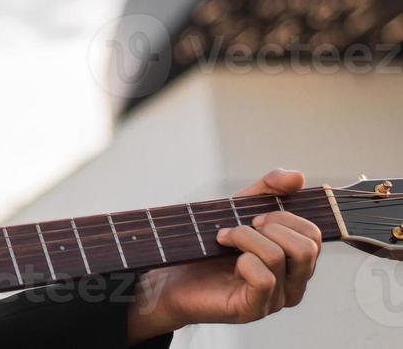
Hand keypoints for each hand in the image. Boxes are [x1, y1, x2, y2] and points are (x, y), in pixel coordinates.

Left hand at [127, 169, 323, 342]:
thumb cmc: (209, 244)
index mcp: (295, 262)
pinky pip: (264, 279)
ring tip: (223, 238)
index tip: (256, 215)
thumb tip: (297, 176)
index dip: (286, 216)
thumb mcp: (239, 209)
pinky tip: (227, 259)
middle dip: (270, 226)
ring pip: (279, 257)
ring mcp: (275, 299)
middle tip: (240, 226)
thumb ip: (268, 190)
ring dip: (245, 237)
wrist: (171, 274)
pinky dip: (243, 260)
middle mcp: (292, 283)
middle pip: (307, 248)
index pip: (314, 235)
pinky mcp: (254, 309)